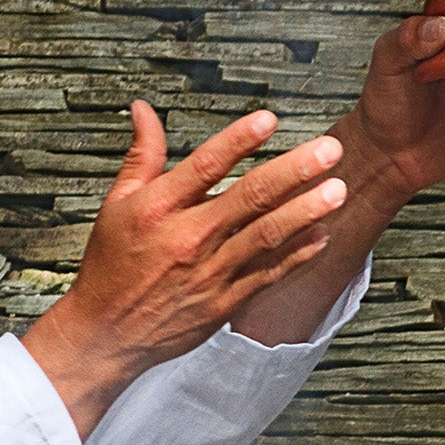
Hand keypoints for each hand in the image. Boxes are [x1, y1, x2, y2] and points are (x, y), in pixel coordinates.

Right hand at [21, 102, 347, 436]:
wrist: (106, 334)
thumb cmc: (111, 265)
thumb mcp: (116, 204)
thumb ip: (142, 155)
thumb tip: (144, 110)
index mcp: (157, 209)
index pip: (205, 166)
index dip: (239, 140)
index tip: (269, 119)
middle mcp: (187, 239)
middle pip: (248, 198)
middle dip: (294, 171)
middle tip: (329, 149)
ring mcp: (209, 272)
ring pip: (267, 236)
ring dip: (306, 211)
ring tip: (338, 190)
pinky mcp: (224, 302)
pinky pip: (269, 273)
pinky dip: (298, 254)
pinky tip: (322, 233)